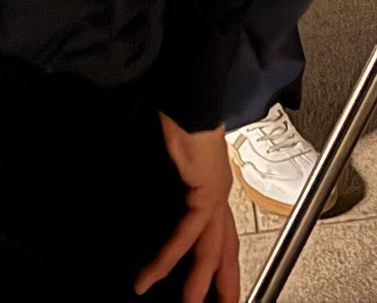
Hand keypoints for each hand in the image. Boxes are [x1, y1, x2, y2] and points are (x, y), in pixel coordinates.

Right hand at [135, 115, 238, 302]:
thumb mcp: (173, 165)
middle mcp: (219, 194)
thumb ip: (171, 189)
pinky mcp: (206, 190)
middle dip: (222, 283)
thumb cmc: (178, 119)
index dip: (221, 267)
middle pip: (224, 250)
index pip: (222, 238)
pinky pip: (187, 234)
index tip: (217, 290)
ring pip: (209, 249)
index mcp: (214, 189)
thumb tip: (152, 208)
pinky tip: (151, 275)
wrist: (188, 93)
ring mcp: (216, 193)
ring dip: (197, 283)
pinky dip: (167, 258)